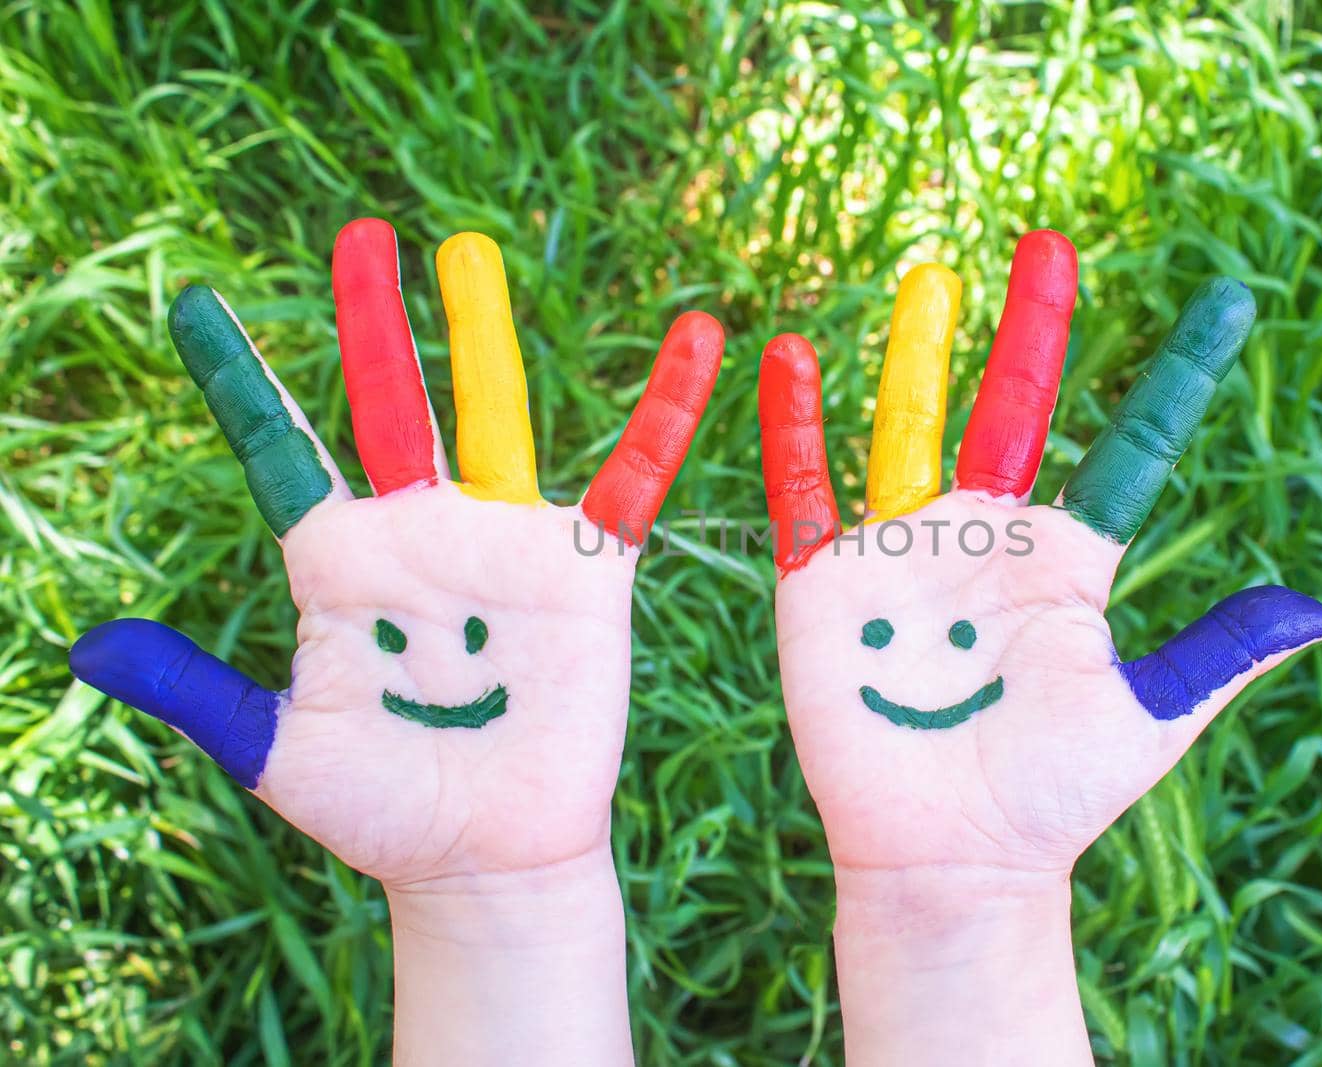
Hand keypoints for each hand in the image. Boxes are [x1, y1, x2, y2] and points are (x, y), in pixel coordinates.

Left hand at [69, 219, 721, 1063]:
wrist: (484, 859)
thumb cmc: (380, 814)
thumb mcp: (276, 749)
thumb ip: (196, 689)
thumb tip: (88, 645)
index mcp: (337, 562)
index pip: (280, 446)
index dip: (238, 375)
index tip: (193, 300)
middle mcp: (419, 534)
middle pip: (391, 401)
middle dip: (374, 320)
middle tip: (361, 235)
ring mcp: (501, 544)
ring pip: (494, 414)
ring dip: (481, 335)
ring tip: (467, 250)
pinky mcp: (584, 572)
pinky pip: (632, 477)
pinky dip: (665, 410)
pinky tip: (699, 339)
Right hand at [758, 231, 1321, 1063]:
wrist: (947, 856)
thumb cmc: (1049, 795)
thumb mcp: (1145, 720)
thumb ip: (1215, 654)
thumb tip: (1318, 609)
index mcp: (1066, 562)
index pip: (1128, 448)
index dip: (1174, 378)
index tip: (1227, 300)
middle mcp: (988, 537)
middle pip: (1013, 410)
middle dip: (1031, 331)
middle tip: (1049, 245)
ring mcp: (905, 553)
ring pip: (909, 427)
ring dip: (916, 355)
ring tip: (931, 278)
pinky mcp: (828, 583)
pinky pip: (808, 490)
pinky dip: (795, 429)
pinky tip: (786, 359)